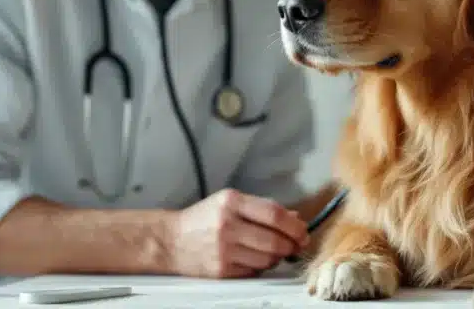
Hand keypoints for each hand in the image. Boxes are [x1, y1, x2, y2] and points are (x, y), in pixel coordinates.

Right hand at [167, 188, 309, 277]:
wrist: (171, 240)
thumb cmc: (203, 219)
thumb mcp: (230, 203)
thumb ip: (262, 209)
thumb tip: (294, 218)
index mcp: (231, 202)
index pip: (273, 214)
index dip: (294, 225)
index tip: (302, 231)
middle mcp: (227, 224)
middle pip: (274, 240)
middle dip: (291, 244)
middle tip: (296, 244)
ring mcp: (224, 249)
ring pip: (267, 258)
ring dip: (278, 257)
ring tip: (276, 251)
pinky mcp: (222, 269)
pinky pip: (254, 270)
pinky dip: (262, 266)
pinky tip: (258, 258)